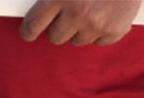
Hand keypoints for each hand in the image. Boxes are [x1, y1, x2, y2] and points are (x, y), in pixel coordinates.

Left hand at [20, 0, 141, 45]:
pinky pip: (99, 42)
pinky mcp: (115, 30)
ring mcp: (97, 24)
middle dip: (59, 28)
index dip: (28, 31)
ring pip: (77, 41)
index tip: (28, 32)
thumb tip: (37, 8)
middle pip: (55, 37)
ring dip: (80, 30)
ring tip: (90, 10)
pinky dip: (101, 32)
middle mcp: (77, 14)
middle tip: (68, 14)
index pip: (33, 25)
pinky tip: (105, 15)